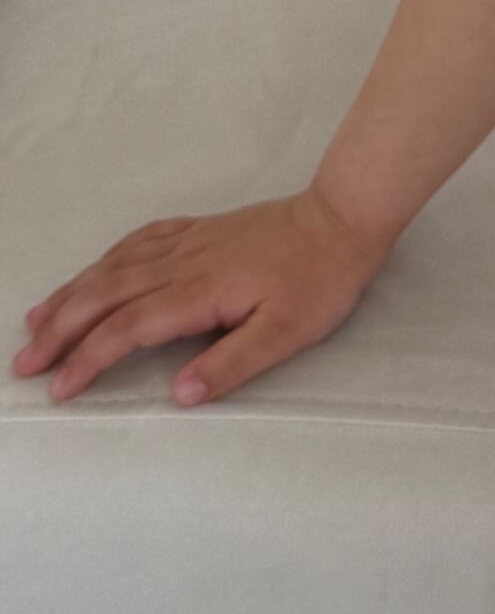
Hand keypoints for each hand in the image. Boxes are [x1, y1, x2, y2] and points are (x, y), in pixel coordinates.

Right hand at [12, 189, 389, 409]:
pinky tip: (94, 271)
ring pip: (116, 265)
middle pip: (107, 295)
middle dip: (61, 329)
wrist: (343, 218)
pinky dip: (107, 258)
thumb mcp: (289, 333)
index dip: (89, 359)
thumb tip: (180, 395)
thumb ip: (233, 363)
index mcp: (201, 291)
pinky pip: (141, 239)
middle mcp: (185, 262)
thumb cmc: (320, 279)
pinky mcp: (202, 229)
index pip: (129, 329)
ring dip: (73, 293)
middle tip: (25, 362)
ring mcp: (191, 241)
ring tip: (37, 319)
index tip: (60, 388)